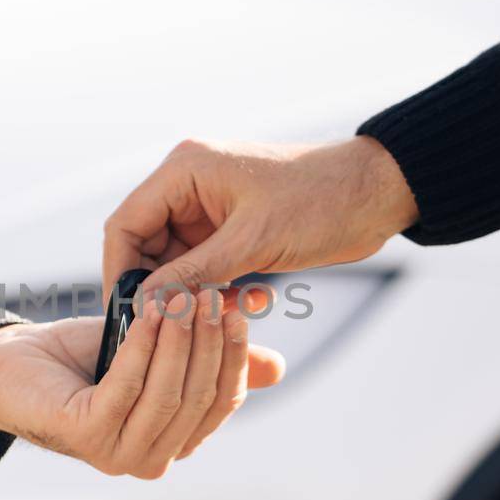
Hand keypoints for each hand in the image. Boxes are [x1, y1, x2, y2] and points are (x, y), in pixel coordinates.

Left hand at [0, 291, 283, 477]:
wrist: (11, 361)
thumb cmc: (82, 356)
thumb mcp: (158, 349)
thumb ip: (208, 359)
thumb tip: (275, 368)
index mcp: (174, 441)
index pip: (221, 401)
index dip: (235, 356)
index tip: (241, 309)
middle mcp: (150, 457)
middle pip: (198, 398)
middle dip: (210, 344)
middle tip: (213, 296)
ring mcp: (118, 454)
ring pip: (168, 394)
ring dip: (181, 342)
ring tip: (186, 296)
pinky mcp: (86, 436)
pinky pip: (127, 386)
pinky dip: (144, 346)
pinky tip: (152, 312)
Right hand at [102, 136, 418, 295]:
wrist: (379, 194)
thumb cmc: (320, 202)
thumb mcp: (252, 243)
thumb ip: (192, 274)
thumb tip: (143, 305)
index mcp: (185, 171)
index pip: (126, 223)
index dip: (120, 271)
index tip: (126, 314)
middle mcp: (190, 186)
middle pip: (146, 246)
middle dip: (160, 289)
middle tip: (173, 328)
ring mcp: (211, 209)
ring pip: (177, 263)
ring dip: (195, 294)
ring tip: (226, 313)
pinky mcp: (232, 230)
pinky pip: (206, 268)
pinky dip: (218, 291)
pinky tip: (250, 304)